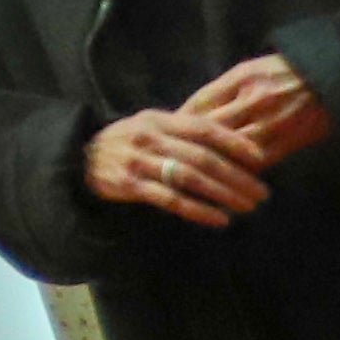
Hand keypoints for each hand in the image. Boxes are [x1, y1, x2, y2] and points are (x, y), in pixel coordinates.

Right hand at [86, 104, 275, 225]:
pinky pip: (171, 200)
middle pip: (202, 157)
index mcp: (159, 120)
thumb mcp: (149, 126)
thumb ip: (182, 131)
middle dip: (237, 176)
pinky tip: (219, 219)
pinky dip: (198, 210)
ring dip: (223, 194)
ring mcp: (138, 162)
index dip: (234, 143)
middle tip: (262, 193)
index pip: (204, 128)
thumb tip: (231, 143)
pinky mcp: (130, 185)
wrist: (78, 156)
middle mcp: (150, 138)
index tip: (261, 160)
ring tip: (247, 206)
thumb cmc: (125, 142)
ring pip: (189, 178)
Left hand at [187, 52, 334, 164]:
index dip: (180, 121)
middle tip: (173, 155)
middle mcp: (254, 102)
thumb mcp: (248, 71)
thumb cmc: (282, 71)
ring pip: (233, 149)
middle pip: (212, 128)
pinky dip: (241, 170)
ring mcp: (272, 124)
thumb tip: (190, 113)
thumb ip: (220, 91)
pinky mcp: (289, 142)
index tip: (166, 132)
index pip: (200, 104)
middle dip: (190, 143)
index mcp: (240, 80)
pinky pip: (259, 161)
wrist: (329, 79)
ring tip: (195, 172)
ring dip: (214, 161)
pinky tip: (227, 178)